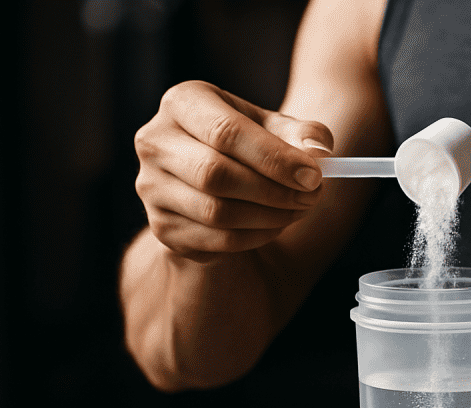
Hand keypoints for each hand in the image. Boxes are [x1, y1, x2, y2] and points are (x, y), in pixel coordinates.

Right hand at [134, 80, 333, 262]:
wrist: (216, 173)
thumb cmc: (250, 143)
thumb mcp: (276, 127)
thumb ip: (303, 133)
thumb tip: (319, 151)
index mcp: (182, 103)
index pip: (226, 132)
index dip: (274, 158)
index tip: (314, 176)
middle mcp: (155, 142)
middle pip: (216, 175)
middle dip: (274, 191)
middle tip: (312, 197)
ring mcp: (151, 187)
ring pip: (216, 213)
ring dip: (269, 217)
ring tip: (298, 210)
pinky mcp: (162, 226)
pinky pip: (216, 241)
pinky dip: (255, 237)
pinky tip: (275, 225)